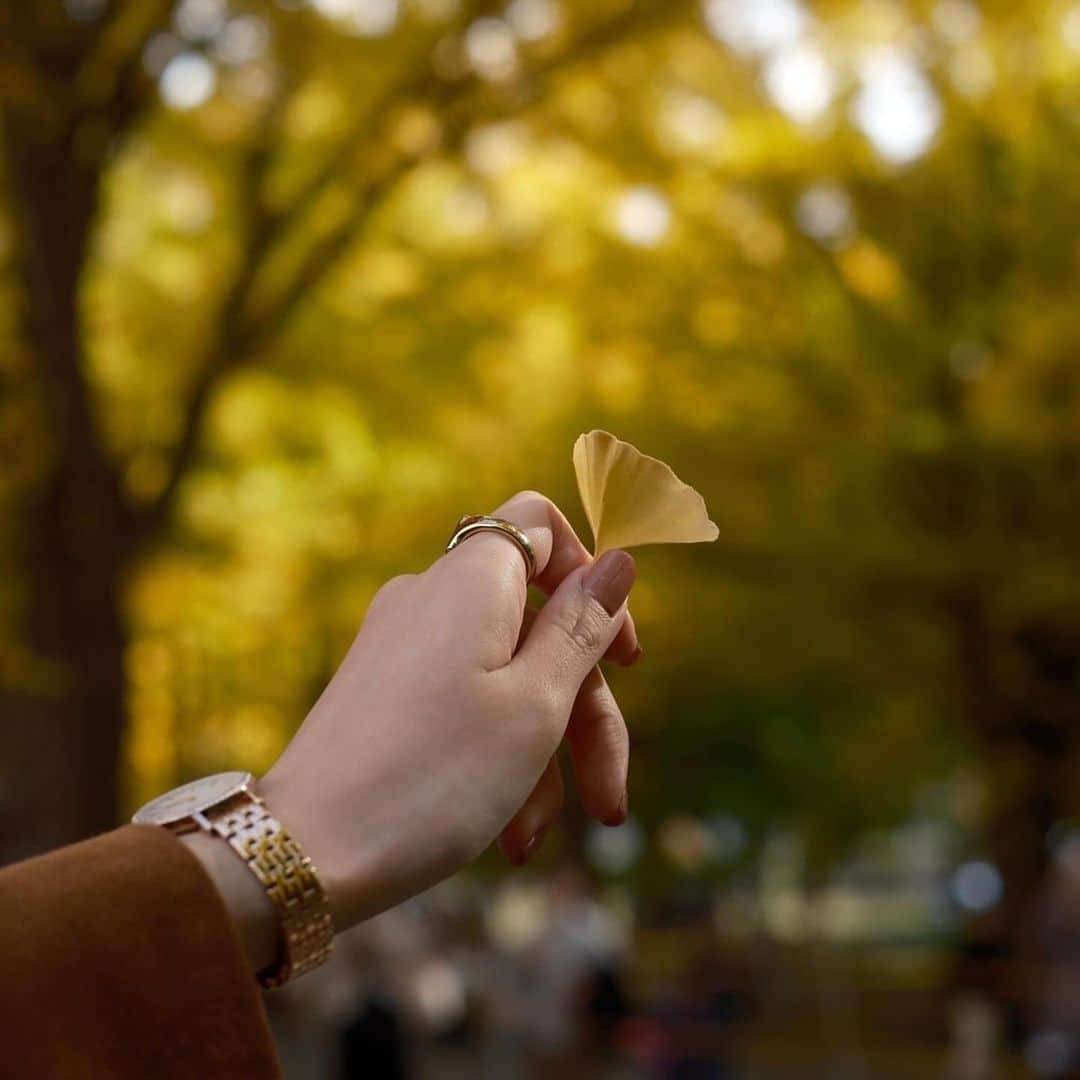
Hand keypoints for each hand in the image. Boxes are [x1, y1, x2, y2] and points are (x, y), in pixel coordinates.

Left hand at [257, 491, 638, 932]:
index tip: (625, 661)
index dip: (594, 582)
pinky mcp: (383, 689)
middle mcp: (432, 597)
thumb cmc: (435, 778)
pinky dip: (492, 756)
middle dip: (584, 714)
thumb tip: (617, 561)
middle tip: (607, 801)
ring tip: (532, 840)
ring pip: (503, 677)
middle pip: (537, 625)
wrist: (303, 851)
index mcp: (474, 580)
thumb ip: (581, 628)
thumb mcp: (534, 705)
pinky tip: (503, 832)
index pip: (544, 527)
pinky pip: (460, 702)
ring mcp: (403, 644)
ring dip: (540, 756)